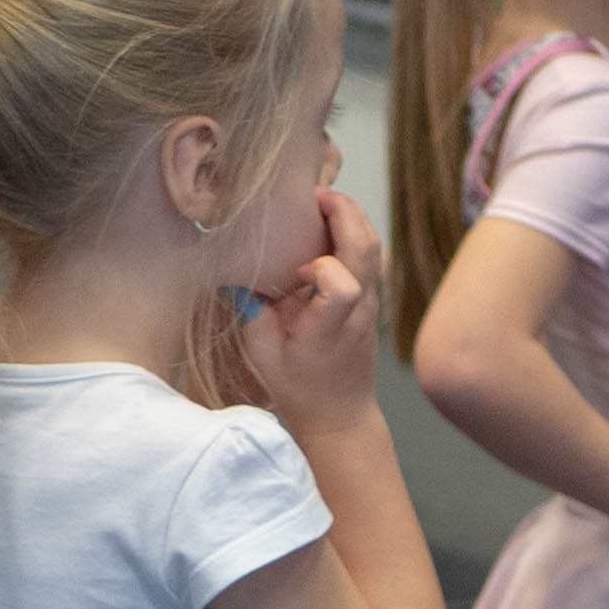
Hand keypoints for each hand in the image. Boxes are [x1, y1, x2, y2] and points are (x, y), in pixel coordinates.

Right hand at [238, 186, 386, 432]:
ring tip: (322, 204)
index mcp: (330, 328)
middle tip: (314, 196)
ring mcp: (373, 302)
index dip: (324, 268)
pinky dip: (355, 231)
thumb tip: (232, 273)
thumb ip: (250, 313)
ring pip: (375, 246)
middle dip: (344, 212)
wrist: (339, 412)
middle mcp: (359, 311)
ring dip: (352, 217)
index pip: (344, 287)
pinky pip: (373, 254)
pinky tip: (330, 226)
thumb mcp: (262, 355)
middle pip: (367, 250)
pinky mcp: (375, 297)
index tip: (299, 272)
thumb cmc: (298, 387)